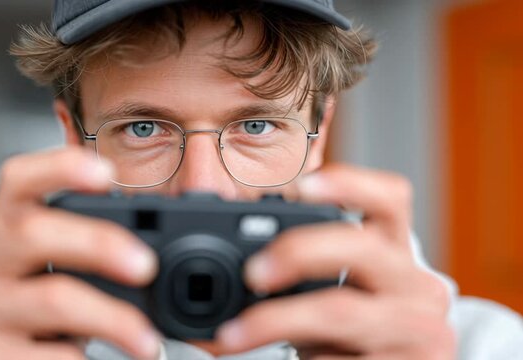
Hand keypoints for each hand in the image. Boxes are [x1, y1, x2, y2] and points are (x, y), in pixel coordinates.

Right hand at [0, 147, 161, 359]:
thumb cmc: (33, 325)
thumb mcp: (52, 283)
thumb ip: (84, 264)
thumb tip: (157, 263)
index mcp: (3, 235)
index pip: (18, 181)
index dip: (61, 167)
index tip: (108, 173)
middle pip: (33, 231)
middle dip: (99, 243)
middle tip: (146, 267)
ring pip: (52, 299)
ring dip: (113, 319)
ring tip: (147, 342)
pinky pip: (47, 354)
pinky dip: (83, 359)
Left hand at [215, 164, 455, 358]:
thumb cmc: (351, 332)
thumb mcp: (335, 293)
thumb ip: (302, 269)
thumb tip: (224, 260)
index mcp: (396, 253)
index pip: (390, 200)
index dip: (349, 185)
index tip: (303, 184)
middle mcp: (417, 284)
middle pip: (362, 248)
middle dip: (298, 252)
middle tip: (252, 272)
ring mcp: (419, 330)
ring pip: (340, 311)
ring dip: (274, 321)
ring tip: (232, 335)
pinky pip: (339, 359)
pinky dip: (304, 359)